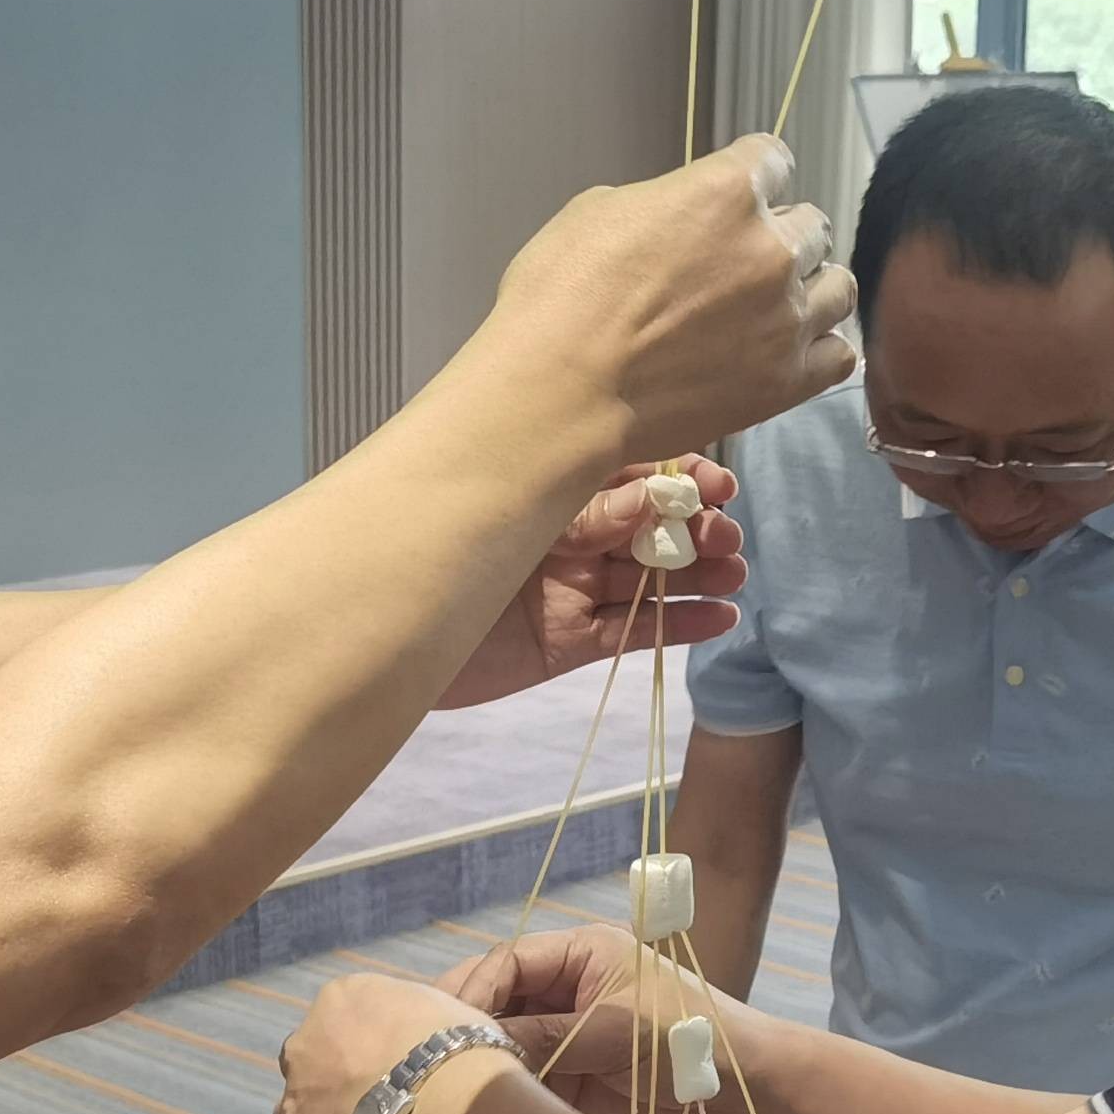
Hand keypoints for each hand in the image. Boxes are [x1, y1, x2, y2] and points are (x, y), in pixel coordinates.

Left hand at [273, 972, 488, 1113]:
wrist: (449, 1113)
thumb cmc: (455, 1050)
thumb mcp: (432, 1004)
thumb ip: (401, 1018)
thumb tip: (403, 1036)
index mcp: (338, 999)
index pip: (338, 1019)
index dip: (363, 1046)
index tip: (390, 1064)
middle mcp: (302, 1049)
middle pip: (311, 1066)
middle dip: (336, 1082)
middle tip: (380, 1102)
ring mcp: (297, 1109)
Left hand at [438, 459, 746, 708]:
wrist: (379, 635)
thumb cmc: (431, 556)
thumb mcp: (514, 524)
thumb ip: (584, 514)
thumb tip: (656, 494)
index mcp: (547, 489)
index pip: (628, 471)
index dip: (679, 477)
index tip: (719, 484)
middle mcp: (563, 535)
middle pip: (647, 526)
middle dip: (696, 528)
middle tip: (728, 537)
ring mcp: (567, 588)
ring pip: (646, 578)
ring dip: (697, 575)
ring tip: (735, 574)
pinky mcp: (565, 642)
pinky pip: (630, 630)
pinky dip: (676, 625)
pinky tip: (720, 617)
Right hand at [445, 923, 710, 1113]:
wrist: (739, 1089)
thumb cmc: (684, 1039)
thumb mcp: (611, 1030)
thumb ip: (542, 1036)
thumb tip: (477, 1046)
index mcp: (581, 955)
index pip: (509, 962)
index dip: (474, 990)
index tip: (447, 1025)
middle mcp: (567, 987)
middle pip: (499, 1000)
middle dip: (468, 1026)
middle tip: (431, 1055)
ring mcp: (567, 1032)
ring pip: (506, 1042)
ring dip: (484, 1063)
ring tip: (451, 1085)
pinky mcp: (571, 1075)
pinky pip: (525, 1079)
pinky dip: (506, 1092)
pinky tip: (484, 1107)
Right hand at [478, 136, 856, 471]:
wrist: (562, 392)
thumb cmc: (561, 297)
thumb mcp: (602, 211)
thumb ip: (666, 203)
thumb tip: (683, 218)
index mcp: (726, 191)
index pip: (773, 161)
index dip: (753, 179)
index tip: (740, 197)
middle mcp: (771, 248)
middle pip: (811, 226)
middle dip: (779, 237)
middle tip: (742, 265)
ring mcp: (786, 318)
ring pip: (837, 287)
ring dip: (811, 289)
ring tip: (778, 306)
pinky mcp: (787, 381)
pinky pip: (840, 356)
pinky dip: (820, 349)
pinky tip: (792, 351)